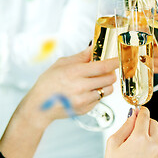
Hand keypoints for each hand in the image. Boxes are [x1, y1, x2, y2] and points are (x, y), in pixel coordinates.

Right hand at [0, 47, 117, 157]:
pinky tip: (86, 91)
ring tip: (95, 81)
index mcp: (75, 72)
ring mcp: (84, 100)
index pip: (103, 66)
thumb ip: (81, 56)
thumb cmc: (48, 83)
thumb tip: (93, 47)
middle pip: (109, 78)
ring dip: (105, 84)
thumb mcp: (61, 64)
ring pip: (107, 90)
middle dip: (110, 73)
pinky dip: (97, 94)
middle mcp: (81, 86)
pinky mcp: (85, 109)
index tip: (117, 60)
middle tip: (105, 71)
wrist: (39, 106)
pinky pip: (100, 99)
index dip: (114, 62)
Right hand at [102, 107, 157, 157]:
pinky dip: (155, 150)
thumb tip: (133, 114)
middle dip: (146, 123)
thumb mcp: (113, 143)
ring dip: (150, 137)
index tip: (139, 111)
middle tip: (135, 131)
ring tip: (137, 150)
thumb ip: (125, 125)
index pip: (145, 115)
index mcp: (139, 138)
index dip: (141, 111)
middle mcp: (154, 145)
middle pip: (154, 123)